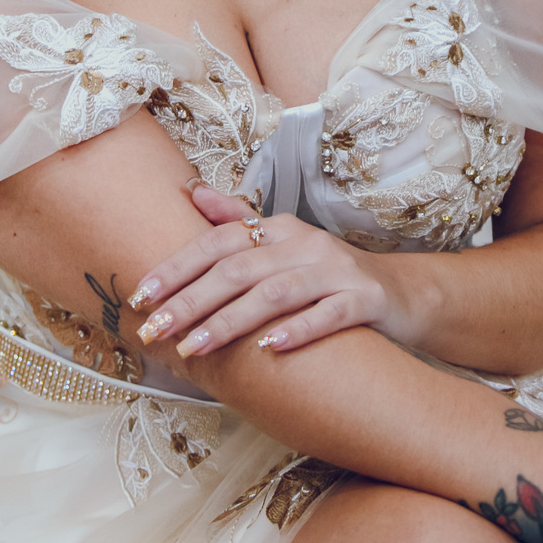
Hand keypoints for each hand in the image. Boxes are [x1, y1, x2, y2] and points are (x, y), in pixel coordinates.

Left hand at [130, 183, 415, 358]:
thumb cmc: (329, 274)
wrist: (401, 293)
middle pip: (238, 269)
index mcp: (278, 230)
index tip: (141, 296)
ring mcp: (336, 271)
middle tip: (153, 331)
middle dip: (190, 301)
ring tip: (194, 348)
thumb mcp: (283, 245)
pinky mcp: (365, 301)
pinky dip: (298, 329)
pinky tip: (270, 349)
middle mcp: (304, 243)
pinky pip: (329, 315)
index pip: (218, 242)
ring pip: (275, 293)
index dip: (177, 267)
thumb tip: (192, 193)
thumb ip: (239, 221)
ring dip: (230, 321)